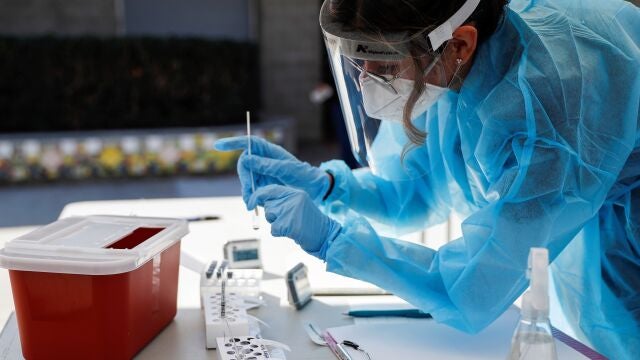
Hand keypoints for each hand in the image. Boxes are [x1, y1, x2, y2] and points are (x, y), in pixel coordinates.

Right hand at [214, 136, 330, 204]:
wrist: (315, 191)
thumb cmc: (304, 176)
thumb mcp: (287, 169)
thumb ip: (266, 164)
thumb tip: (246, 158)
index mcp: (270, 152)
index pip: (249, 143)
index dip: (233, 142)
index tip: (218, 145)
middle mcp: (264, 162)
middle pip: (244, 165)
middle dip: (244, 178)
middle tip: (248, 191)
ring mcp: (263, 175)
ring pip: (246, 180)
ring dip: (246, 191)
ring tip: (252, 202)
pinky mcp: (263, 187)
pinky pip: (251, 191)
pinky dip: (250, 198)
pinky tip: (253, 205)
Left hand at [247, 185, 341, 259]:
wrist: (325, 235)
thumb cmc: (309, 222)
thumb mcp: (297, 205)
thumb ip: (281, 200)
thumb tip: (258, 200)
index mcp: (295, 192)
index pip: (270, 189)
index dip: (257, 196)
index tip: (249, 203)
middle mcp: (293, 199)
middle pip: (268, 205)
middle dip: (272, 214)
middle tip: (286, 220)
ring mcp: (291, 211)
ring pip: (269, 216)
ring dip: (276, 224)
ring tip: (291, 225)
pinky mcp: (289, 225)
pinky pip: (273, 229)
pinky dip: (279, 233)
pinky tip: (292, 232)